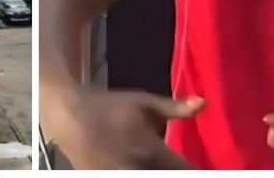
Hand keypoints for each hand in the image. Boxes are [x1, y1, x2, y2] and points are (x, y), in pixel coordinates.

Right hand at [52, 89, 203, 168]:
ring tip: (161, 163)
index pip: (186, 172)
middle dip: (176, 171)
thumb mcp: (143, 102)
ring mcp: (121, 177)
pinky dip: (141, 171)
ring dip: (161, 171)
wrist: (69, 117)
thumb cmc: (109, 107)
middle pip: (170, 177)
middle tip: (178, 164)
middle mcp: (139, 171)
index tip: (203, 166)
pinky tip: (143, 164)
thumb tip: (204, 104)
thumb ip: (174, 108)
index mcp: (153, 153)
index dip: (196, 170)